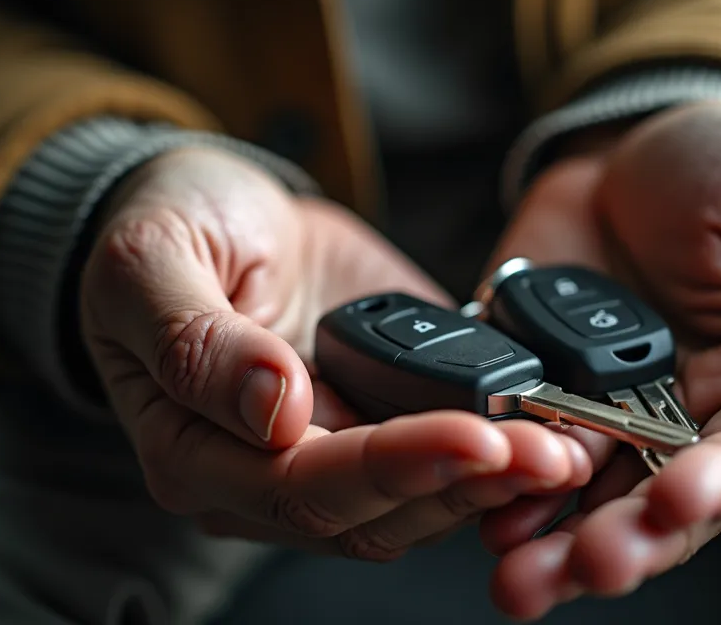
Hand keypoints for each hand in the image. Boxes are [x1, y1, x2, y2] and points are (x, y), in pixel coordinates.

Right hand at [79, 147, 592, 560]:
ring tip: (569, 448)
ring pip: (422, 504)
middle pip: (374, 514)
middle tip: (548, 452)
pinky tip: (557, 431)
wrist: (219, 207)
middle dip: (468, 483)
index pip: (300, 484)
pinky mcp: (384, 429)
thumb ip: (195, 339)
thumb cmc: (167, 228)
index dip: (391, 467)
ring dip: (500, 483)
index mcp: (194, 451)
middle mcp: (264, 476)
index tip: (472, 436)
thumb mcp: (151, 260)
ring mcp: (332, 457)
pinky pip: (448, 463)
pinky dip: (504, 455)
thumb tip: (270, 409)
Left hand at [478, 101, 720, 617]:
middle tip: (590, 565)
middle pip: (662, 509)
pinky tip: (478, 511)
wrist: (629, 146)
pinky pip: (520, 450)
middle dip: (627, 543)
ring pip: (586, 501)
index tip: (677, 502)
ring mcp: (609, 418)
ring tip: (519, 572)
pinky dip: (499, 484)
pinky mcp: (540, 396)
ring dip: (553, 543)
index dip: (716, 490)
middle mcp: (689, 427)